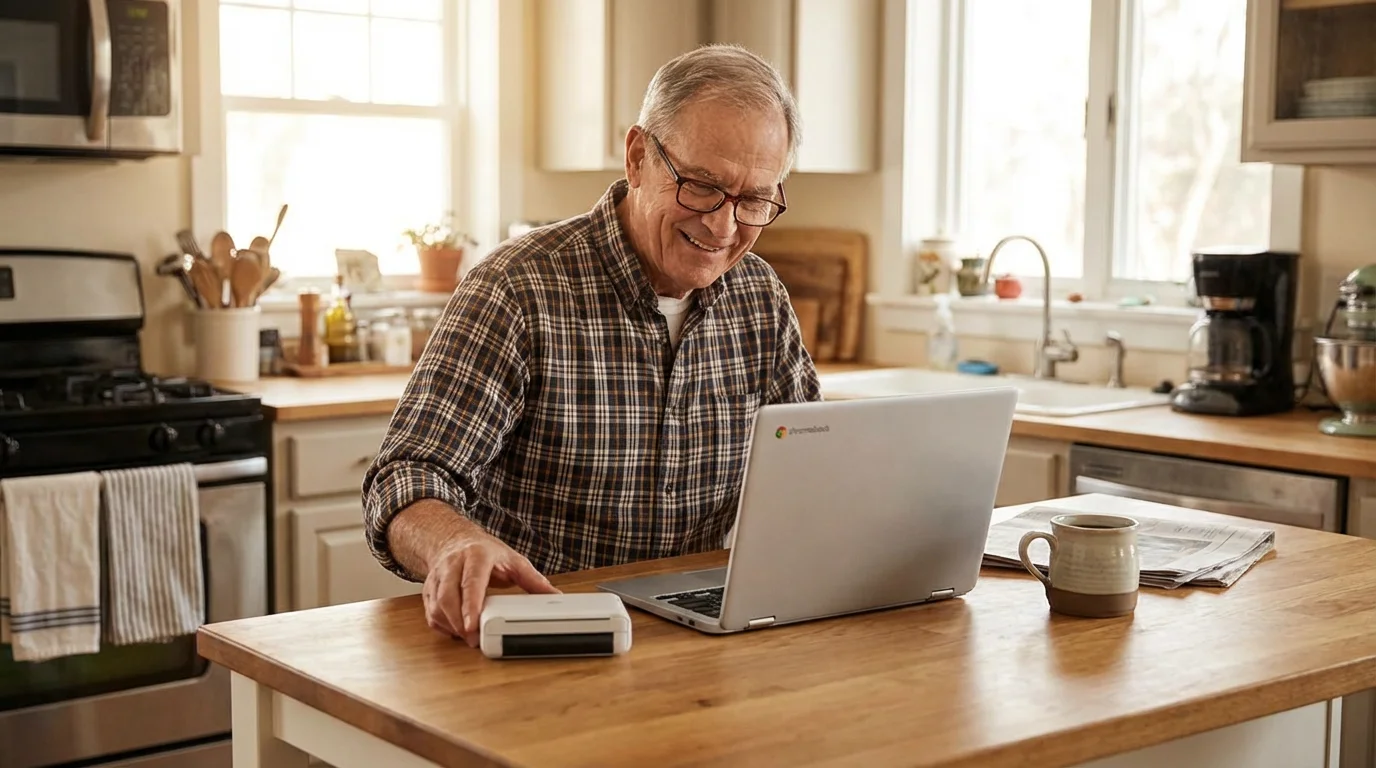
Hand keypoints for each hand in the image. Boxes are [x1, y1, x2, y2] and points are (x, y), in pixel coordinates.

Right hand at [421, 531, 559, 646]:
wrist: (455, 540)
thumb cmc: (486, 552)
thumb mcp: (513, 561)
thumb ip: (533, 580)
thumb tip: (555, 597)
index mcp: (476, 555)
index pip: (471, 581)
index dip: (471, 604)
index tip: (473, 624)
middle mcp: (453, 564)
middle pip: (448, 596)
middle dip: (459, 622)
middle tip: (473, 640)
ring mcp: (438, 576)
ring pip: (435, 605)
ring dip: (450, 626)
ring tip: (468, 637)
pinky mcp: (429, 588)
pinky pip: (429, 611)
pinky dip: (441, 625)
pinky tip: (455, 631)